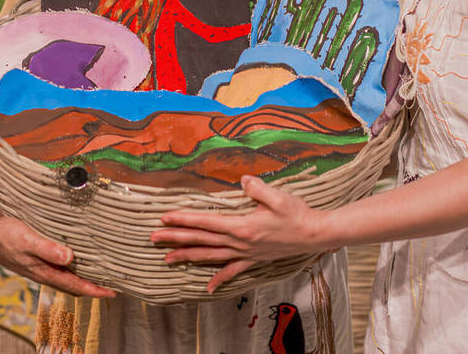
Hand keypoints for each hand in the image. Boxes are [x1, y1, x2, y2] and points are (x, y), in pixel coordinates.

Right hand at [0, 215, 114, 297]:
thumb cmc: (6, 236)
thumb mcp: (28, 240)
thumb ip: (49, 249)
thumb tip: (71, 257)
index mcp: (44, 272)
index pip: (75, 286)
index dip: (95, 290)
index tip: (112, 291)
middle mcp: (44, 273)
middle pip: (73, 286)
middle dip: (93, 287)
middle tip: (112, 284)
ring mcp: (39, 267)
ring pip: (67, 278)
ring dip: (83, 278)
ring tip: (99, 273)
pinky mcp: (36, 259)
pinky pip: (58, 269)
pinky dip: (72, 268)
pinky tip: (76, 259)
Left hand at [151, 175, 327, 291]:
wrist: (315, 235)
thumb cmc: (296, 213)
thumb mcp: (278, 196)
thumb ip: (257, 188)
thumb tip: (242, 180)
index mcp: (241, 226)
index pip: (205, 222)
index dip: (184, 220)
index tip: (164, 218)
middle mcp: (239, 242)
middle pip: (201, 240)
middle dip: (176, 239)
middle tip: (153, 238)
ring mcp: (246, 253)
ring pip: (211, 257)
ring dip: (188, 257)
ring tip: (167, 259)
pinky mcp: (254, 259)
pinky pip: (232, 271)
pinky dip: (219, 279)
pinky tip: (207, 287)